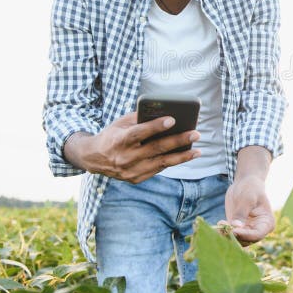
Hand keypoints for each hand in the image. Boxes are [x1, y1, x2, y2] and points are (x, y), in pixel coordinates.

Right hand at [63, 112, 199, 182]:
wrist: (95, 158)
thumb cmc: (112, 135)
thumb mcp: (120, 123)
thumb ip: (139, 119)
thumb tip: (163, 113)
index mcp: (119, 141)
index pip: (140, 133)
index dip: (155, 126)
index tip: (172, 119)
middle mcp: (126, 158)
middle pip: (156, 148)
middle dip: (178, 140)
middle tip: (196, 133)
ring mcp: (131, 171)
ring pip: (161, 163)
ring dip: (182, 156)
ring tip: (198, 150)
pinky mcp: (136, 179)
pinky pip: (158, 169)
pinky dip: (172, 162)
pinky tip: (185, 156)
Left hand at [221, 175, 274, 245]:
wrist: (246, 183)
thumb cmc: (250, 188)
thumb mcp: (247, 198)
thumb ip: (242, 213)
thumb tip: (236, 227)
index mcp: (267, 223)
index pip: (257, 234)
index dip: (245, 235)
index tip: (233, 231)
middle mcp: (258, 230)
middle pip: (246, 240)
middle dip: (234, 236)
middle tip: (223, 227)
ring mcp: (247, 231)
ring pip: (237, 240)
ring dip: (227, 235)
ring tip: (220, 223)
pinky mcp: (237, 229)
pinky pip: (230, 235)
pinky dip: (224, 232)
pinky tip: (219, 223)